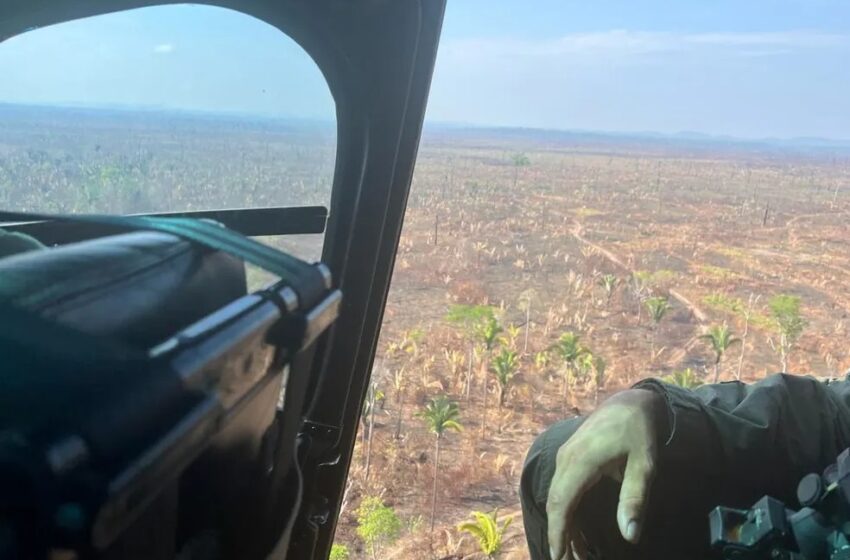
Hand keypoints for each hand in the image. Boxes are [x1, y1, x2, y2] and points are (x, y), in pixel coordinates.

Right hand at [546, 388, 664, 559]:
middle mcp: (567, 459)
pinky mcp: (570, 457)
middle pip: (556, 503)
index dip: (559, 532)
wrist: (631, 401)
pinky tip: (576, 527)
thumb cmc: (639, 431)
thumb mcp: (645, 465)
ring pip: (557, 496)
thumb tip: (630, 536)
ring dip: (563, 524)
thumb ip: (634, 498)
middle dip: (560, 534)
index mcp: (581, 461)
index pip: (562, 503)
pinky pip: (562, 487)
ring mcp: (566, 456)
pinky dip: (566, 510)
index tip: (559, 556)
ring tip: (574, 552)